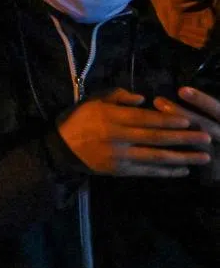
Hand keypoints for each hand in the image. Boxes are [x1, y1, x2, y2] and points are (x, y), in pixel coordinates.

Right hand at [57, 88, 210, 177]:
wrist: (62, 148)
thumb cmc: (80, 119)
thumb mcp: (94, 101)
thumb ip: (118, 96)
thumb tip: (143, 99)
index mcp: (112, 117)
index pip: (145, 119)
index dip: (168, 120)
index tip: (189, 120)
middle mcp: (118, 137)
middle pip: (156, 138)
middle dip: (183, 138)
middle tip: (206, 137)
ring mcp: (120, 156)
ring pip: (156, 157)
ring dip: (182, 158)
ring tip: (203, 157)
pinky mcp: (120, 171)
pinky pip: (148, 171)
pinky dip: (167, 171)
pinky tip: (183, 170)